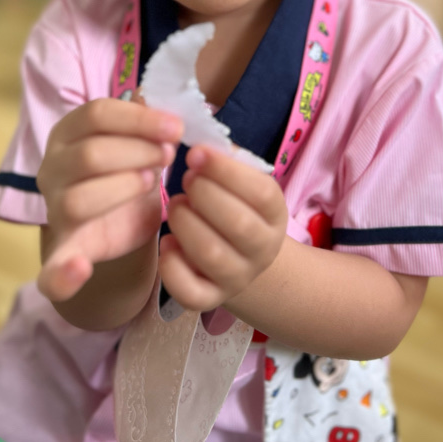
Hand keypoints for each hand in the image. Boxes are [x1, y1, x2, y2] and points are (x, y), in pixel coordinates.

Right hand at [37, 97, 181, 301]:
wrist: (118, 219)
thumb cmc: (128, 167)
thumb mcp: (138, 138)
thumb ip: (145, 118)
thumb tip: (158, 92)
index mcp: (68, 132)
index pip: (96, 114)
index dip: (139, 119)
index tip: (176, 126)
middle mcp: (53, 168)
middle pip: (90, 155)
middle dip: (138, 151)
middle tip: (169, 154)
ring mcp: (55, 210)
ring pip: (79, 199)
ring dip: (122, 189)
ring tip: (152, 182)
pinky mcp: (66, 250)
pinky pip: (51, 269)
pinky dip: (61, 274)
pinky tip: (80, 269)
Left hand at [159, 144, 287, 311]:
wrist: (242, 260)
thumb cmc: (235, 207)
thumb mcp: (242, 183)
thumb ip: (226, 162)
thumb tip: (202, 143)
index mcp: (275, 214)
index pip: (260, 191)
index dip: (225, 170)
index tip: (195, 153)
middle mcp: (262, 249)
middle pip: (238, 223)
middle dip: (204, 194)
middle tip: (186, 179)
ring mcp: (238, 277)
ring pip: (211, 255)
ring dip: (186, 223)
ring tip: (175, 205)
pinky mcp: (210, 299)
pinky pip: (191, 292)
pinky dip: (172, 267)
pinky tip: (167, 243)